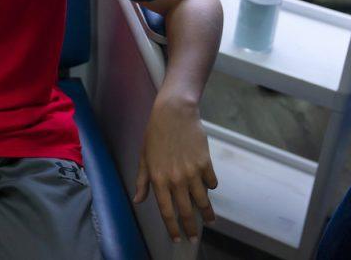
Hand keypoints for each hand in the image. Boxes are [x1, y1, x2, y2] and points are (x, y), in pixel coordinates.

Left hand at [133, 95, 216, 242]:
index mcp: (158, 179)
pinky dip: (211, 187)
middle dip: (190, 227)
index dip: (173, 227)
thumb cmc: (155, 133)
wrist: (174, 113)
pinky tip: (209, 188)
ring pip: (202, 200)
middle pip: (185, 210)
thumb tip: (139, 200)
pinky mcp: (205, 163)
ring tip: (209, 220)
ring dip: (206, 213)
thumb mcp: (144, 157)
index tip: (178, 238)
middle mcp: (175, 179)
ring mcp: (192, 172)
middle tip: (193, 237)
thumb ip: (142, 180)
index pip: (166, 211)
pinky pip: (211, 182)